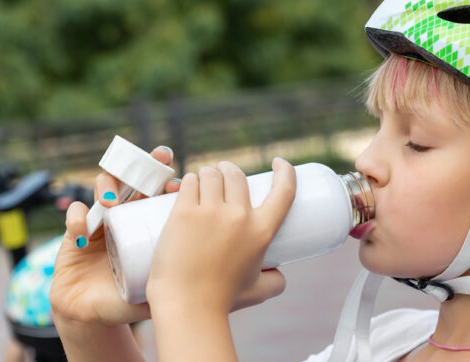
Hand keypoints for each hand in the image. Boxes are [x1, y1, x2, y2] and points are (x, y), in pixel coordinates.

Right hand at [50, 146, 179, 325]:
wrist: (93, 314)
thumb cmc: (129, 298)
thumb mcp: (155, 288)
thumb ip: (176, 281)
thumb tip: (207, 280)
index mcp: (147, 224)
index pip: (159, 195)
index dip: (167, 183)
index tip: (178, 183)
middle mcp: (126, 216)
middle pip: (134, 181)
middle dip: (143, 165)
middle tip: (154, 162)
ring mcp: (101, 221)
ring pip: (104, 188)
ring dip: (107, 187)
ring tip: (111, 201)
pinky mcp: (75, 232)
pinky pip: (75, 216)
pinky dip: (77, 219)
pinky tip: (82, 233)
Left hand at [145, 158, 295, 314]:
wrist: (187, 307)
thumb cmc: (222, 301)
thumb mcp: (258, 291)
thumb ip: (275, 282)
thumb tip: (282, 274)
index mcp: (262, 231)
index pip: (284, 190)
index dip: (286, 171)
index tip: (279, 163)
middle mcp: (239, 217)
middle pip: (236, 175)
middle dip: (229, 170)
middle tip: (221, 176)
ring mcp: (210, 213)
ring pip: (211, 174)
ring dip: (207, 173)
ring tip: (201, 183)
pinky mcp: (184, 213)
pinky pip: (188, 182)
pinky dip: (187, 180)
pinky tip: (186, 184)